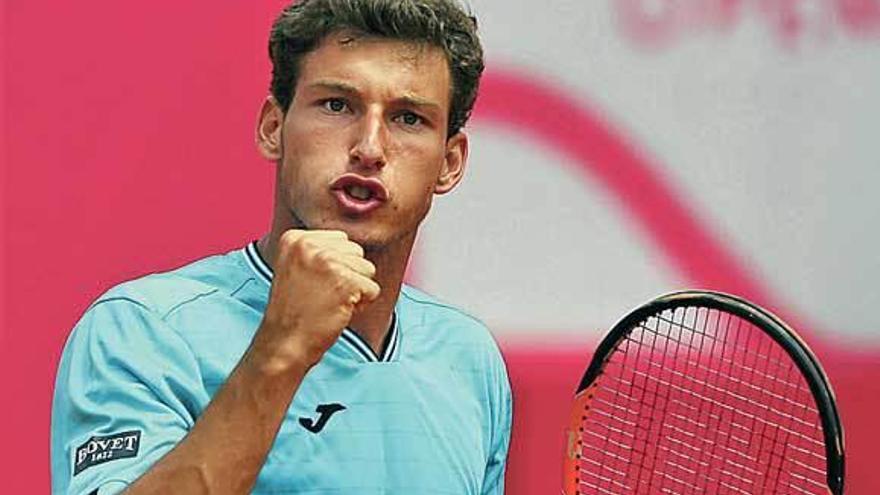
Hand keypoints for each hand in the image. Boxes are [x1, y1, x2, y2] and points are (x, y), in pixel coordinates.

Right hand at [253, 230, 379, 369]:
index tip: (314, 283)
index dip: (336, 266)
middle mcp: (309, 244)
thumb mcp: (297, 267)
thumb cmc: (295, 310)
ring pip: (367, 269)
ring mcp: (327, 261)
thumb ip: (320, 249)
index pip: (341, 239)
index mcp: (295, 238)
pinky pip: (373, 289)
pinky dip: (362, 305)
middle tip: (323, 295)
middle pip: (357, 252)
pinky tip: (338, 311)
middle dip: (348, 276)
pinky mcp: (344, 281)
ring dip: (356, 290)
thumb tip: (352, 244)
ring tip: (330, 303)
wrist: (284, 342)